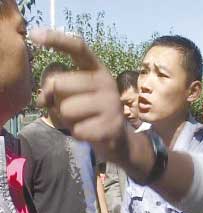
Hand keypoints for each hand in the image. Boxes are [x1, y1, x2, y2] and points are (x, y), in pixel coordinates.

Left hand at [31, 29, 125, 160]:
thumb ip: (56, 86)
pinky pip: (76, 130)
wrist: (115, 135)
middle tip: (66, 105)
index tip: (35, 35)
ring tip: (80, 119)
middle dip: (55, 98)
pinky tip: (89, 130)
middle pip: (59, 83)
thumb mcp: (73, 93)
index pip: (78, 48)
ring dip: (66, 119)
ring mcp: (111, 104)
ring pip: (65, 109)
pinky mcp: (111, 125)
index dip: (57, 39)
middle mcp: (106, 82)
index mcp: (97, 69)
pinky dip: (77, 133)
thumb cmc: (89, 110)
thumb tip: (43, 97)